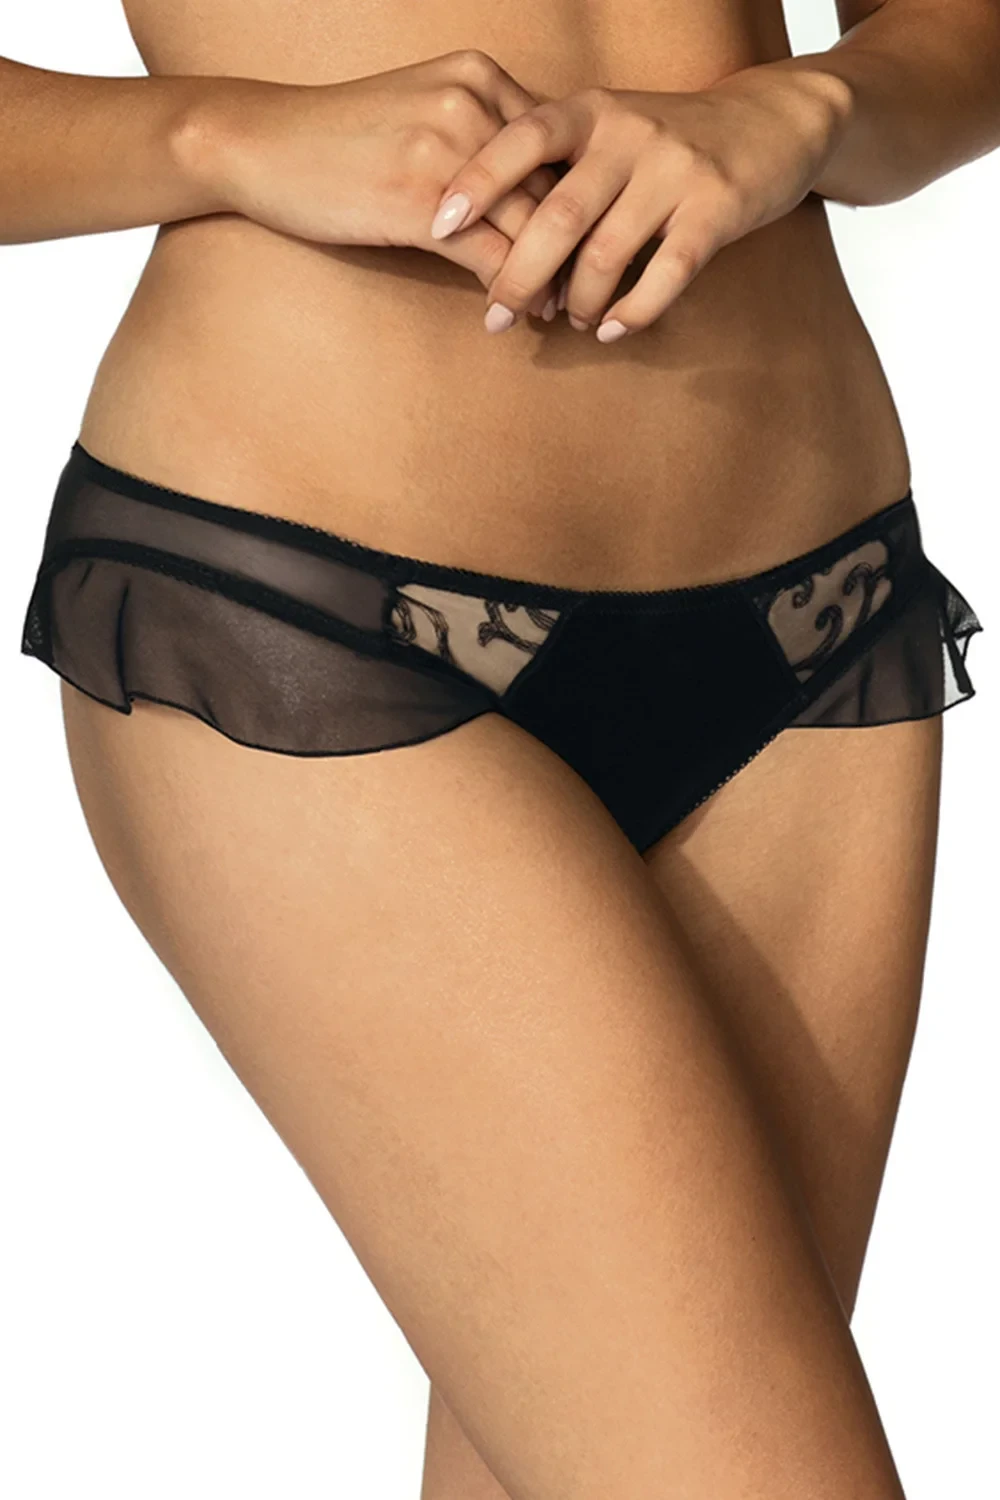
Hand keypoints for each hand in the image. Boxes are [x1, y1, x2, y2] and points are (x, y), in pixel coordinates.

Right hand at [190, 49, 564, 315]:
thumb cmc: (342, 138)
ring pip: (529, 229)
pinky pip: (489, 259)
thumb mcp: (422, 112)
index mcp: (480, 76)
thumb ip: (481, 138)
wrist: (261, 144)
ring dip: (549, 280)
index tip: (594, 243)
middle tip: (589, 290)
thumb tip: (539, 194)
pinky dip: (507, 294)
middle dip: (575, 247)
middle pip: (554, 188)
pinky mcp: (420, 203)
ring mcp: (446, 152)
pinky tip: (507, 317)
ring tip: (561, 314)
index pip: (558, 147)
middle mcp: (472, 104)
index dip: (581, 202)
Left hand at [429, 67, 852, 338]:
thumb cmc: (665, 143)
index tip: (439, 225)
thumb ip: (554, 171)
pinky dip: (632, 313)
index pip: (520, 140)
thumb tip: (483, 236)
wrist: (770, 122)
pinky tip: (611, 330)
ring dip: (578, 301)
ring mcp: (674, 170)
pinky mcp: (716, 208)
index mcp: (590, 111)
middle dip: (519, 275)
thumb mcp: (607, 132)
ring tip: (569, 322)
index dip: (477, 182)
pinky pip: (665, 275)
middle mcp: (628, 133)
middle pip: (556, 214)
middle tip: (497, 316)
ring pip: (606, 254)